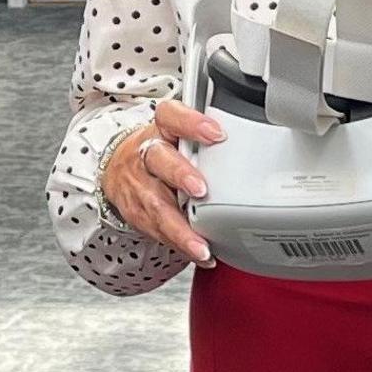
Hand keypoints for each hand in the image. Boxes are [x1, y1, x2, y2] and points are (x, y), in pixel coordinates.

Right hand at [97, 99, 218, 265]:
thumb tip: (252, 142)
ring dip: (181, 229)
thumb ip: (205, 138)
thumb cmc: (161, 151)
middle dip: (180, 175)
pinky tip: (200, 254)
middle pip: (160, 160)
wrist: (119, 170)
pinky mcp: (137, 212)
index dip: (191, 123)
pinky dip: (180, 246)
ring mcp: (139, 185)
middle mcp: (147, 155)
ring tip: (201, 246)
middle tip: (201, 190)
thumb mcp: (177, 134)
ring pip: (157, 206)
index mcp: (162, 129)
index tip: (217, 134)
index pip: (171, 116)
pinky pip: (157, 231)